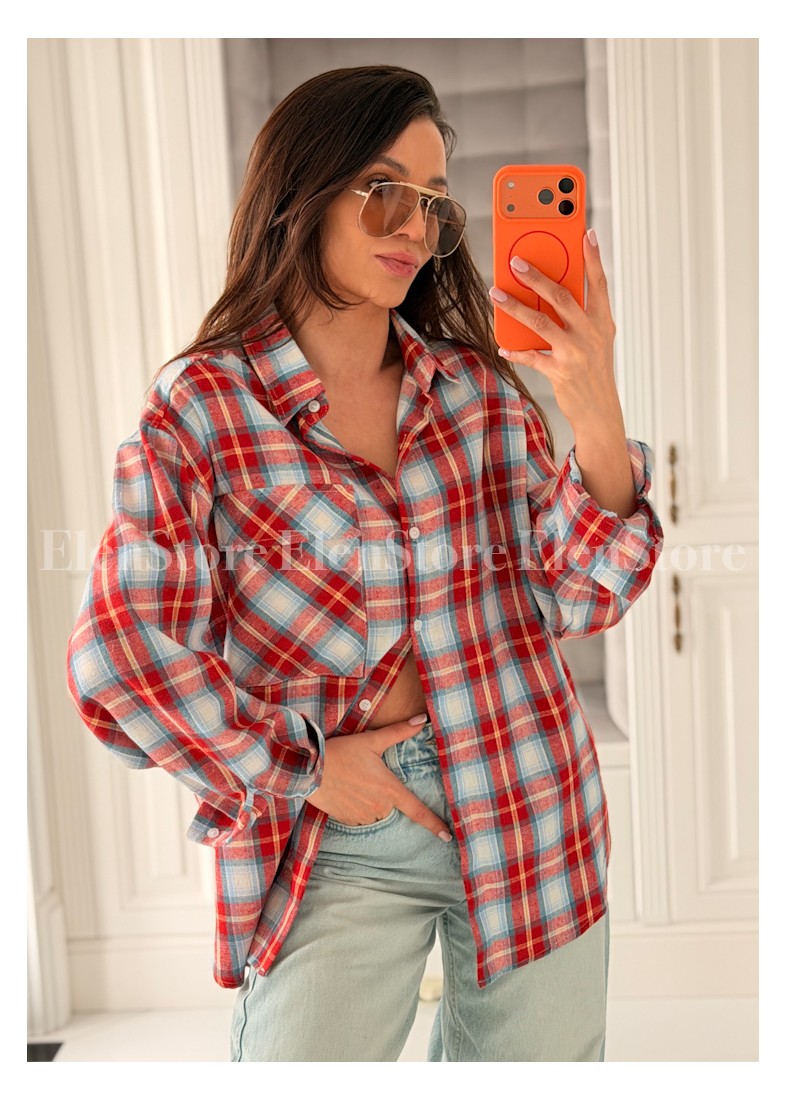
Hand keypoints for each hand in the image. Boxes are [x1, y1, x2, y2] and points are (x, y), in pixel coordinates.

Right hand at [305, 716, 452, 840]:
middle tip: (364, 774)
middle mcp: (380, 807)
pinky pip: (359, 817)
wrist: (308, 769)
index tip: (448, 836)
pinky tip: (346, 791)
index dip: (435, 824)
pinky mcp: (348, 821)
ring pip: (375, 811)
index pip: (418, 811)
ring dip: (369, 800)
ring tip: (353, 781)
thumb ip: (399, 732)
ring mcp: (363, 816)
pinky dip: (356, 806)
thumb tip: (423, 719)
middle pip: (392, 805)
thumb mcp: (371, 740)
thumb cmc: (341, 752)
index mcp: (390, 789)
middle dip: (383, 792)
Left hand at [490, 230, 622, 435]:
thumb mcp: (596, 339)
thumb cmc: (593, 370)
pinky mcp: (560, 372)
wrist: (600, 410)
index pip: (599, 283)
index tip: (585, 233)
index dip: (593, 257)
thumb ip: (579, 316)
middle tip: (515, 262)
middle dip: (537, 276)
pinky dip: (515, 350)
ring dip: (514, 306)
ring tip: (496, 293)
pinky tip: (502, 345)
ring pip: (540, 322)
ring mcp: (575, 352)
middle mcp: (590, 333)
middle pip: (561, 296)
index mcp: (602, 321)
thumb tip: (548, 293)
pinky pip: (531, 357)